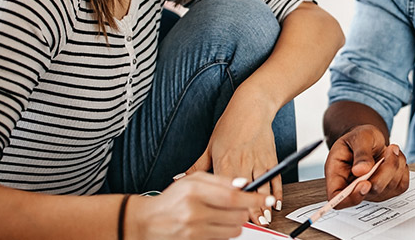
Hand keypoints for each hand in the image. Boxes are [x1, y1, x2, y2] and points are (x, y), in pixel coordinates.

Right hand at [128, 172, 273, 239]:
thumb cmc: (173, 199)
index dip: (253, 198)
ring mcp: (194, 231)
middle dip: (244, 210)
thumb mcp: (193, 181)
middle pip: (237, 215)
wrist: (148, 222)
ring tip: (222, 214)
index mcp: (194, 192)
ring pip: (233, 229)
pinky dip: (225, 231)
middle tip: (240, 205)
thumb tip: (244, 184)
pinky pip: (223, 239)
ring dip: (235, 222)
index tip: (266, 199)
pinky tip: (214, 224)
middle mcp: (194, 213)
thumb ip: (220, 180)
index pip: (232, 197)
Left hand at [183, 94, 279, 225]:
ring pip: (263, 187)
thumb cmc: (230, 125)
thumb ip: (196, 167)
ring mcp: (258, 161)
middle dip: (250, 210)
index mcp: (224, 162)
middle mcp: (242, 163)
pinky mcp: (271, 158)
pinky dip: (277, 192)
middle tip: (253, 224)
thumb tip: (179, 178)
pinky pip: (276, 179)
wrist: (252, 107)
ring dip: (264, 204)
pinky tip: (275, 203)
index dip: (230, 206)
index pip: (226, 190)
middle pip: (247, 192)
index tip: (231, 219)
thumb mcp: (210, 145)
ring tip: (265, 218)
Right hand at [324, 124, 408, 208]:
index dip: (352, 197)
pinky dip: (402, 169)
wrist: (371, 139)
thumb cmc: (359, 138)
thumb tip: (360, 171)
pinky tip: (394, 158)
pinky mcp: (388, 190)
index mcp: (337, 176)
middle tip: (390, 149)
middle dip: (384, 171)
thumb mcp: (358, 137)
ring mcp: (372, 192)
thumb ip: (360, 154)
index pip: (338, 200)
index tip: (365, 183)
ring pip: (389, 188)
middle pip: (370, 193)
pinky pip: (401, 185)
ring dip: (395, 165)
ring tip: (391, 149)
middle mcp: (353, 188)